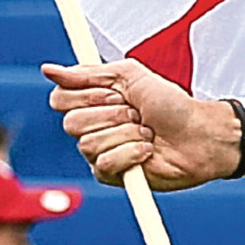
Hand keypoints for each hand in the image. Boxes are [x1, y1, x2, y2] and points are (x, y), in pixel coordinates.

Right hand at [46, 57, 244, 188]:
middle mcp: (92, 126)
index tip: (115, 94)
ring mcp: (100, 152)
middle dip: (112, 115)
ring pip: (89, 144)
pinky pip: (104, 164)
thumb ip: (89, 73)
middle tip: (137, 113)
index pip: (60, 99)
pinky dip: (131, 153)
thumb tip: (47, 69)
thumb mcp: (131, 76)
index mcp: (93, 100)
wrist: (198, 133)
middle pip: (71, 123)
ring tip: (147, 132)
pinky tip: (147, 150)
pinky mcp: (111, 175)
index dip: (86, 96)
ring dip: (126, 133)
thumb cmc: (170, 103)